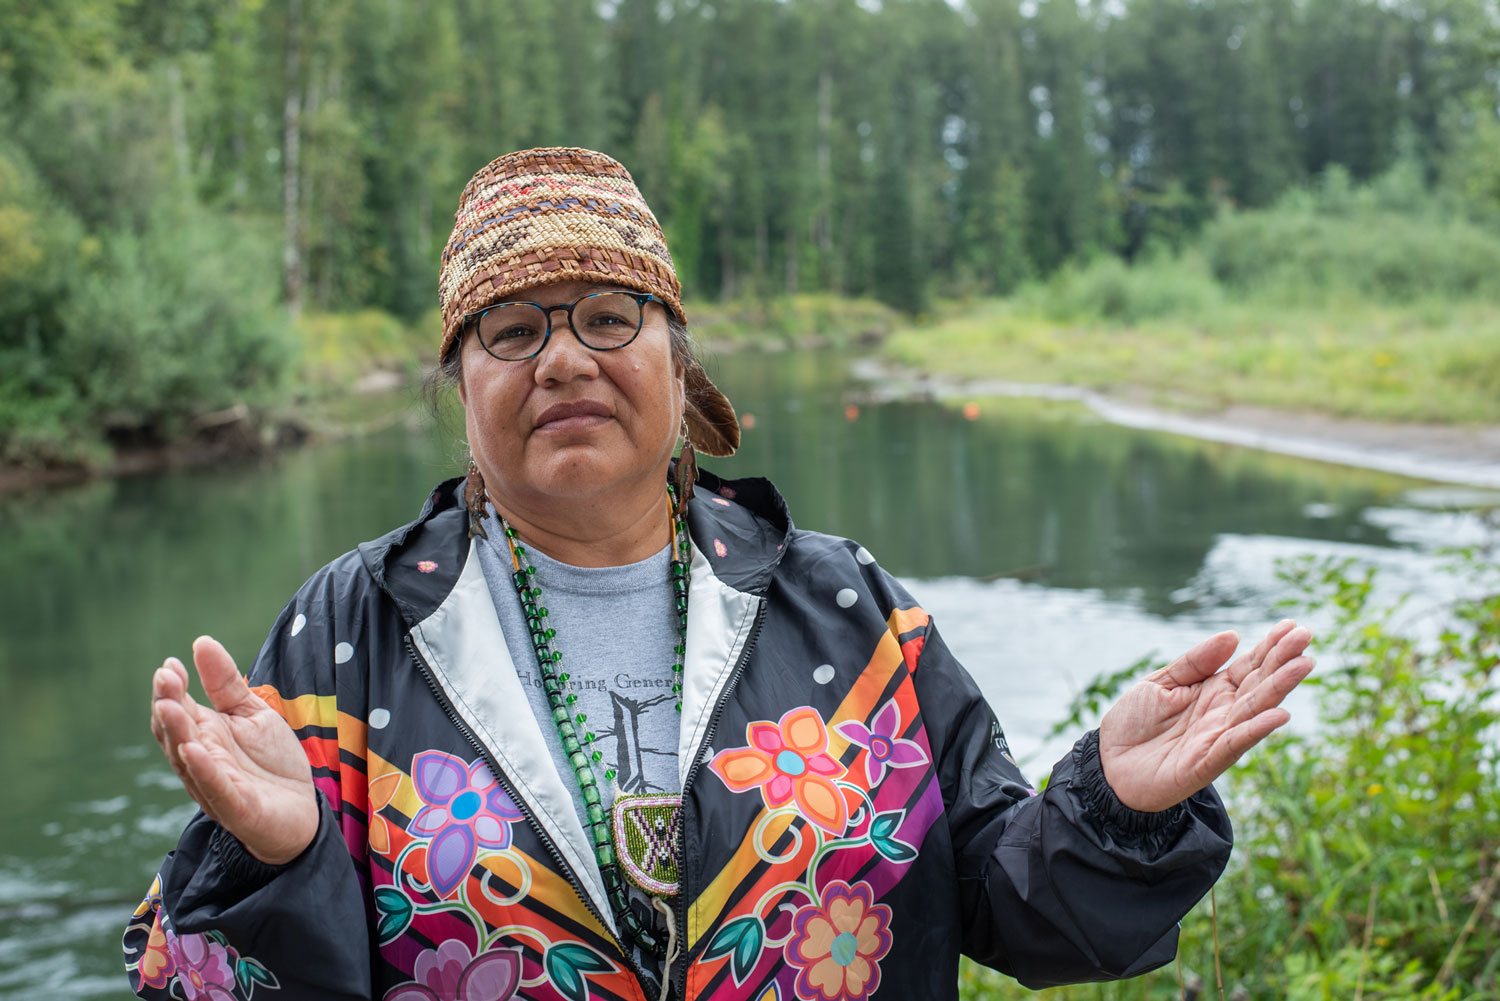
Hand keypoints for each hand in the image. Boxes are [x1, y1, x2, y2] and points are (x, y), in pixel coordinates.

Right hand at [149, 636, 319, 864]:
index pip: (178, 710)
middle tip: (165, 677)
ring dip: (178, 733)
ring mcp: (215, 785)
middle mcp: (201, 760)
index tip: (171, 664)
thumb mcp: (252, 713)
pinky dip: (204, 770)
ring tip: (169, 705)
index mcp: (204, 736)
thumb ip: (227, 683)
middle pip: (176, 732)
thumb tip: (201, 641)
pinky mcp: (236, 808)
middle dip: (169, 705)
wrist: (301, 809)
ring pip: (189, 759)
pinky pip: (216, 788)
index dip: (172, 689)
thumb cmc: (270, 761)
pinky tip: (193, 748)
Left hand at [1097, 620, 1313, 812]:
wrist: (1107, 764)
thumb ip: (1194, 662)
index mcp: (1213, 690)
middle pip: (1260, 684)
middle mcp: (1223, 713)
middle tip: (1307, 635)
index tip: (1292, 626)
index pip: (1249, 666)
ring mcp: (1217, 738)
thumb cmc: (1134, 723)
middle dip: (1283, 660)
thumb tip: (1233, 635)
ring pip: (1255, 711)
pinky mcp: (1205, 764)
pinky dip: (1256, 730)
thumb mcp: (1159, 682)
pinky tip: (1280, 714)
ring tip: (1303, 664)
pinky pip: (1234, 744)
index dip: (1270, 646)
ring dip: (1280, 689)